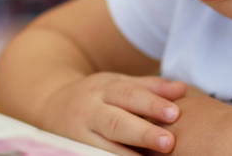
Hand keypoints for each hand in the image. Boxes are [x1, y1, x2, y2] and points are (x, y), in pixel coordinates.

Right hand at [39, 73, 186, 154]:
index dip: (151, 103)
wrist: (49, 105)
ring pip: (101, 147)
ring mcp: (78, 136)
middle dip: (141, 133)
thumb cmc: (97, 97)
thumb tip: (182, 89)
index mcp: (103, 89)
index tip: (175, 113)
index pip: (128, 94)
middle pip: (115, 122)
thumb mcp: (118, 84)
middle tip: (168, 142)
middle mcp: (89, 111)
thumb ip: (150, 88)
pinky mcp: (73, 152)